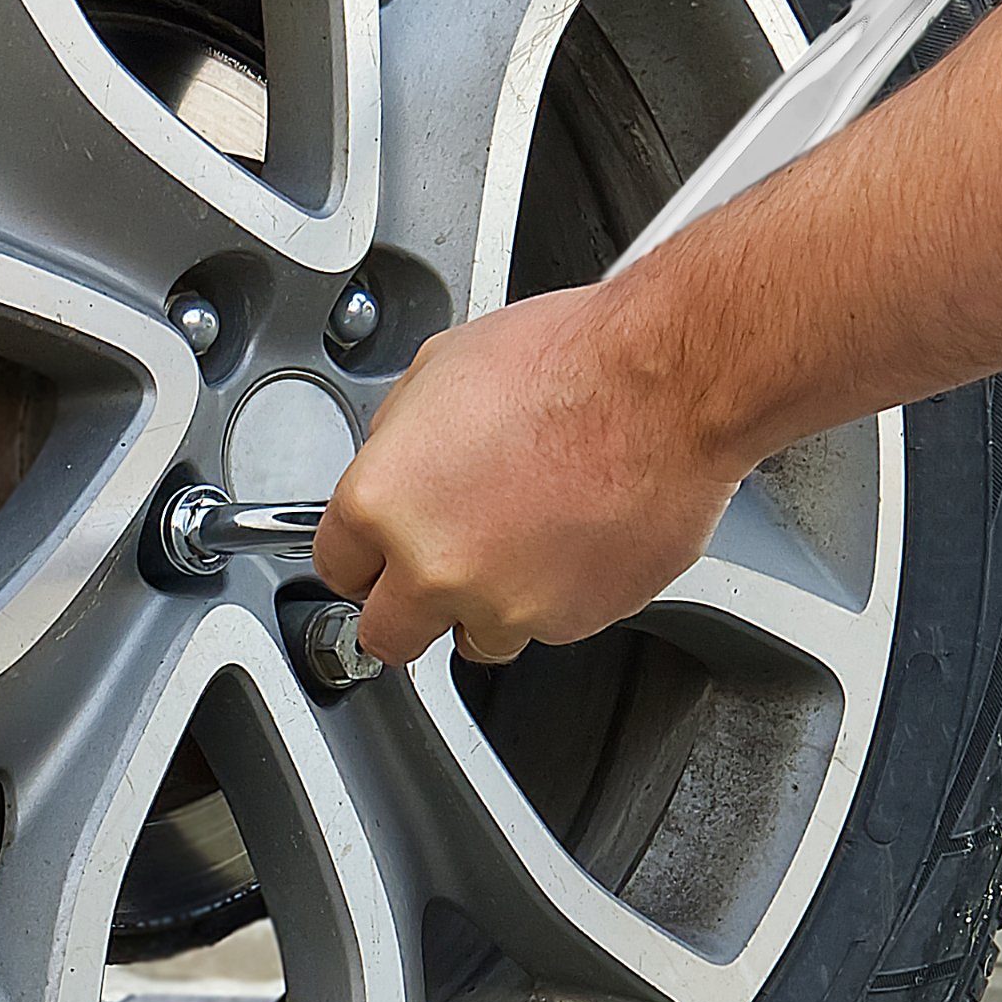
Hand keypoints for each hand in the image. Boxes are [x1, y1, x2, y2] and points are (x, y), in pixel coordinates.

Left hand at [313, 287, 742, 668]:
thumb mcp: (441, 367)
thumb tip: (396, 460)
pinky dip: (554, 595)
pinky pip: (545, 626)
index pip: (337, 566)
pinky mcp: (570, 621)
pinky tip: (574, 537)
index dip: (362, 557)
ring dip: (486, 605)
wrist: (664, 386)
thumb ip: (399, 437)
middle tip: (434, 574)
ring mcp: (504, 604)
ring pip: (473, 639)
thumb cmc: (567, 362)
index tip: (377, 557)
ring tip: (525, 540)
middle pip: (386, 634)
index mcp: (383, 502)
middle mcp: (434, 566)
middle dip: (405, 608)